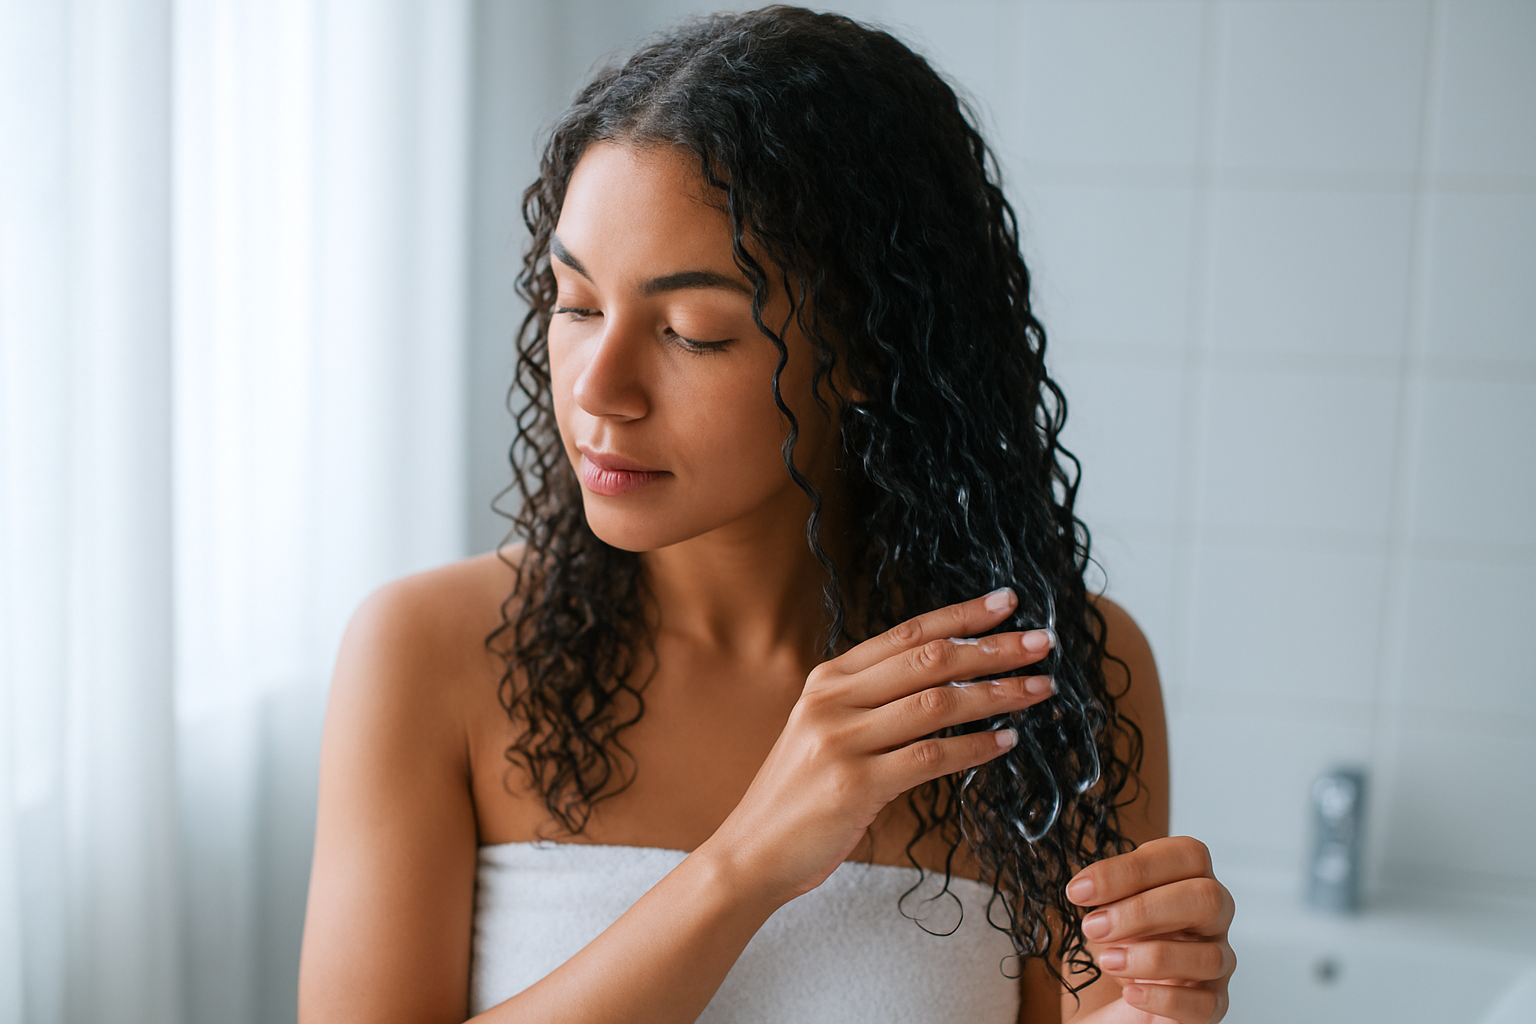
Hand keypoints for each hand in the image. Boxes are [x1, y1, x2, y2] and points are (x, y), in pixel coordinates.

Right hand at [703, 587, 1056, 904]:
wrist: (752, 852)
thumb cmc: (799, 794)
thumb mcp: (824, 730)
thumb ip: (870, 702)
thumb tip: (944, 679)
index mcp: (828, 680)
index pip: (907, 633)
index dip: (961, 615)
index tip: (1007, 603)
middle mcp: (833, 700)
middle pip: (929, 660)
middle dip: (993, 648)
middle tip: (1043, 643)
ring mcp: (842, 741)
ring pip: (936, 704)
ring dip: (996, 694)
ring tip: (1038, 689)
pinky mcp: (855, 785)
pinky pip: (930, 758)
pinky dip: (974, 747)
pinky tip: (1006, 741)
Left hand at [1067, 836, 1235, 1023]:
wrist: (1112, 1001)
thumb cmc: (1115, 943)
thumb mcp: (1106, 910)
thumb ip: (1107, 893)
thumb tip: (1086, 886)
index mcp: (1189, 881)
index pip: (1187, 855)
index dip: (1132, 869)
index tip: (1080, 890)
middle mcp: (1211, 920)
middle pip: (1207, 898)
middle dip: (1143, 910)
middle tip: (1093, 926)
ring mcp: (1217, 964)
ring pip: (1210, 956)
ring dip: (1152, 957)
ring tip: (1107, 962)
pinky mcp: (1212, 1006)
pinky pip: (1205, 1006)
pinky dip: (1165, 999)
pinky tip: (1131, 994)